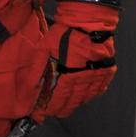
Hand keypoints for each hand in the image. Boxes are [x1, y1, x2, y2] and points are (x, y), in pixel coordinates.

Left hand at [34, 1, 118, 120]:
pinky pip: (99, 89)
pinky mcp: (106, 72)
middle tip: (54, 113)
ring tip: (67, 108)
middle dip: (61, 108)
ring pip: (85, 97)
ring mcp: (97, 77)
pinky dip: (90, 95)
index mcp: (67, 75)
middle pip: (72, 101)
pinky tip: (85, 97)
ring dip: (75, 103)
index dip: (50, 107)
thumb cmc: (65, 34)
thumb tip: (29, 85)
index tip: (42, 113)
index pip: (58, 98)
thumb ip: (37, 68)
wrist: (88, 22)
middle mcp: (83, 80)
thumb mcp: (44, 48)